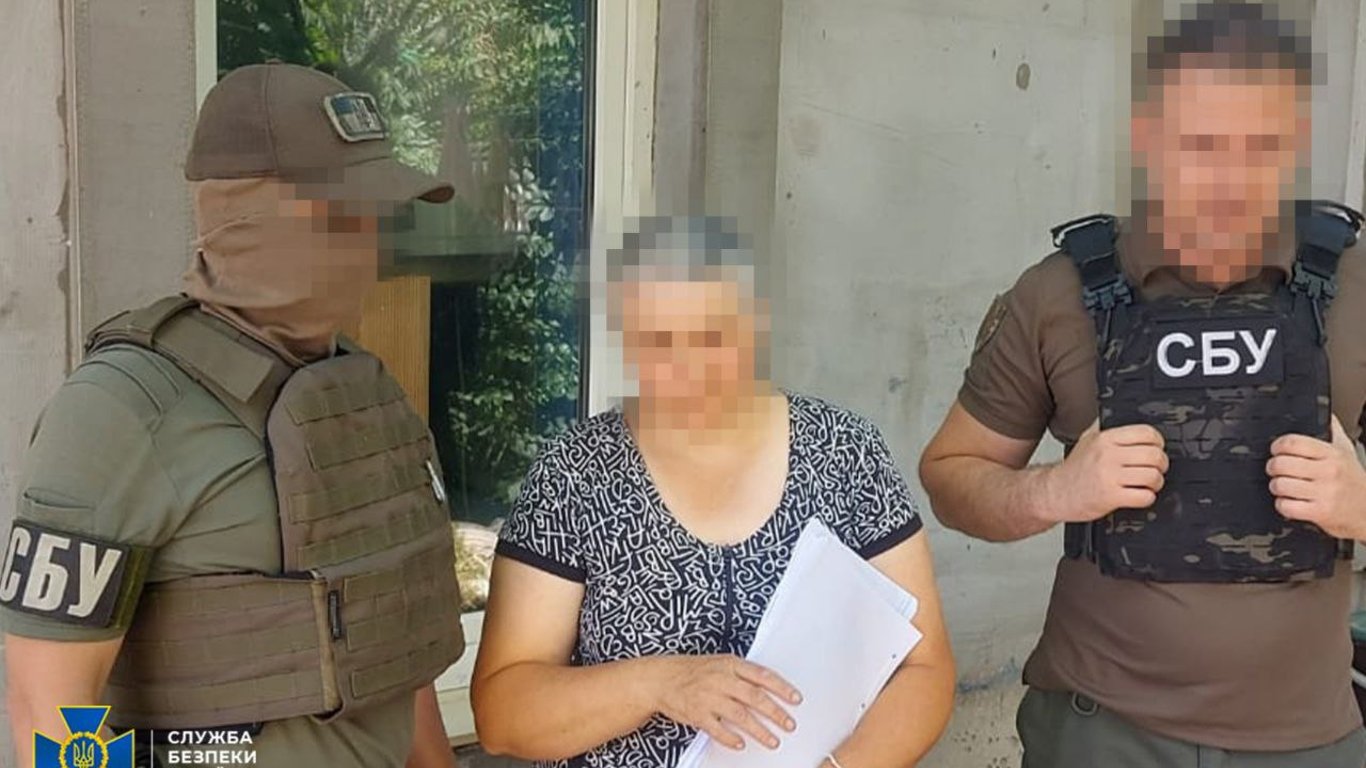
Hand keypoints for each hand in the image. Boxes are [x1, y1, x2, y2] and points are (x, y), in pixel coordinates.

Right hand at [648, 654, 800, 750]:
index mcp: (729, 664)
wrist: (660, 678)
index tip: (796, 698)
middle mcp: (720, 680)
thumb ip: (742, 674)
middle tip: (789, 724)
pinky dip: (730, 738)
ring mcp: (708, 697)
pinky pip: (717, 729)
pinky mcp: (697, 713)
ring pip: (739, 715)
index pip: (761, 675)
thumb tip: (769, 686)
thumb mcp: (719, 663)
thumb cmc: (693, 670)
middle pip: (754, 697)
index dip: (781, 687)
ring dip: (759, 730)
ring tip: (773, 740)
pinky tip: (741, 744)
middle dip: (775, 712)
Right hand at [1041, 420, 1167, 523]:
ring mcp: (1109, 476)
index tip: (1155, 450)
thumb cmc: (1073, 470)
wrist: (1054, 492)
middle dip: (1160, 465)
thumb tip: (1138, 432)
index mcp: (1105, 438)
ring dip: (1155, 483)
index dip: (1158, 443)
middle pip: (1154, 456)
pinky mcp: (1111, 496)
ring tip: (1146, 484)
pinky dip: (1147, 498)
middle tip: (1154, 470)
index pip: (1147, 433)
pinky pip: (1144, 496)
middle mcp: (1108, 455)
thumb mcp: (1088, 441)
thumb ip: (1111, 433)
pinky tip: (1138, 495)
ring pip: (1153, 476)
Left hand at [1268, 416, 1365, 539]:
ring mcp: (1325, 493)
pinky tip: (1291, 502)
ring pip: (1280, 485)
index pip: (1293, 443)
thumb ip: (1333, 430)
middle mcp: (1329, 471)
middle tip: (1277, 471)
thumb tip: (1324, 411)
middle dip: (1273, 468)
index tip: (1276, 451)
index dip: (1277, 446)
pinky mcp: (1320, 512)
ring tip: (1284, 487)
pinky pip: (1286, 506)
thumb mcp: (1346, 451)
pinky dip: (1283, 505)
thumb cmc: (1353, 482)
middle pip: (1281, 463)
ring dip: (1277, 487)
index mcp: (1332, 454)